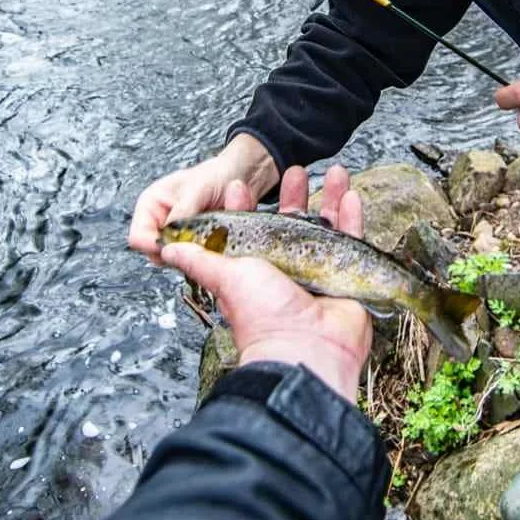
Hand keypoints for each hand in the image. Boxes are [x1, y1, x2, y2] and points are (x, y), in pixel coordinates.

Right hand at [128, 133, 278, 264]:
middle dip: (179, 250)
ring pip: (176, 259)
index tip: (178, 246)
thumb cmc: (216, 175)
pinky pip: (194, 259)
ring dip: (196, 251)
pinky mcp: (193, 244)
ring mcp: (176, 236)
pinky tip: (218, 238)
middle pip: (156, 254)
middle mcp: (159, 223)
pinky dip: (207, 253)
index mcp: (150, 206)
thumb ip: (182, 213)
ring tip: (213, 234)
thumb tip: (169, 238)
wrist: (240, 175)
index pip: (138, 238)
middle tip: (201, 238)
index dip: (155, 246)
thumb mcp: (197, 189)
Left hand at [161, 164, 371, 398]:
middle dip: (293, 196)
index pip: (249, 231)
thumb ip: (200, 260)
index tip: (239, 185)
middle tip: (293, 170)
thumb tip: (166, 249)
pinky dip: (353, 218)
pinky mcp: (346, 276)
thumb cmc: (261, 315)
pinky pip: (352, 241)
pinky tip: (352, 195)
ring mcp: (318, 272)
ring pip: (325, 226)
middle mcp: (286, 270)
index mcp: (255, 270)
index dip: (244, 207)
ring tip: (336, 170)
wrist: (304, 349)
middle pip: (291, 224)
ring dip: (330, 198)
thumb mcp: (224, 278)